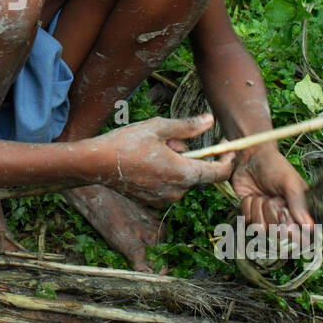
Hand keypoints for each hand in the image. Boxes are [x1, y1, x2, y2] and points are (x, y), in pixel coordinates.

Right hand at [101, 114, 235, 205]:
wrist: (95, 164)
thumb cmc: (126, 143)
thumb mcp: (159, 127)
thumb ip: (188, 126)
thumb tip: (210, 121)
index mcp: (183, 173)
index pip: (218, 173)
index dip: (227, 161)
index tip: (227, 148)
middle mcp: (176, 191)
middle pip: (198, 175)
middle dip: (193, 157)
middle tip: (172, 140)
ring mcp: (163, 199)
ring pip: (183, 180)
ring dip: (179, 165)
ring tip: (156, 149)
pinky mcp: (152, 201)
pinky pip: (170, 187)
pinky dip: (167, 174)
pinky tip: (149, 161)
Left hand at [231, 145, 312, 239]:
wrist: (250, 157)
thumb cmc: (275, 167)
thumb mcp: (290, 183)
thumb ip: (299, 204)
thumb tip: (310, 228)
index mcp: (299, 211)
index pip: (299, 235)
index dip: (290, 229)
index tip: (284, 213)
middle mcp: (284, 218)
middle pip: (277, 233)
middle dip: (272, 213)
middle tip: (273, 198)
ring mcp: (266, 217)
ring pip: (260, 229)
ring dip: (258, 209)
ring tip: (262, 195)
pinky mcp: (250, 214)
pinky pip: (247, 220)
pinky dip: (247, 206)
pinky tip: (252, 195)